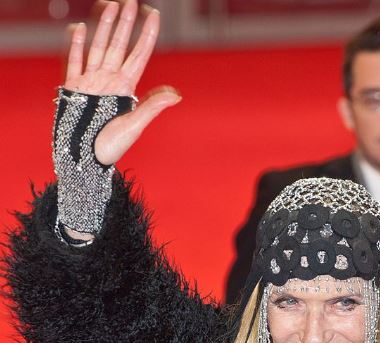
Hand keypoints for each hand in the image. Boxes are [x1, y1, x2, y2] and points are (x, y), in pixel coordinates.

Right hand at [65, 0, 180, 164]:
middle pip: (119, 45)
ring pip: (98, 47)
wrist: (84, 160)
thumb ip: (152, 106)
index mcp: (127, 88)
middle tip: (131, 1)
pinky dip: (76, 45)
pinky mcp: (73, 88)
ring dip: (104, 26)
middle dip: (125, 23)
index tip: (154, 14)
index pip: (140, 54)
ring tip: (111, 5)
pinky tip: (80, 29)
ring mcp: (92, 82)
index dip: (147, 34)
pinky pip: (75, 61)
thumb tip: (177, 93)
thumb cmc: (111, 147)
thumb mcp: (134, 125)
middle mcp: (110, 81)